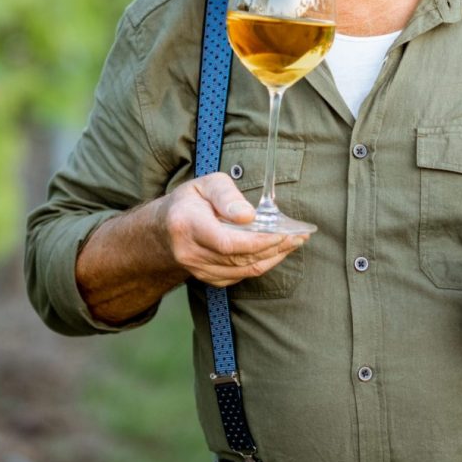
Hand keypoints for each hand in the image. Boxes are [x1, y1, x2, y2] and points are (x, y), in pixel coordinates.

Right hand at [159, 172, 307, 287]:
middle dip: (273, 247)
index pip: (227, 242)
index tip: (282, 233)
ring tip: (294, 242)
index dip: (258, 241)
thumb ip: (226, 195)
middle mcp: (189, 252)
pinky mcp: (205, 278)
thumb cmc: (190, 200)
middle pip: (238, 258)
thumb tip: (248, 216)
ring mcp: (196, 269)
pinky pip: (238, 277)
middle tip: (299, 235)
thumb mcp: (205, 184)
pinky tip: (276, 252)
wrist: (163, 228)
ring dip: (272, 258)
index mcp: (187, 224)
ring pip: (242, 271)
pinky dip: (260, 265)